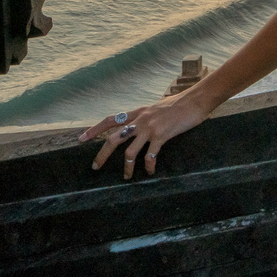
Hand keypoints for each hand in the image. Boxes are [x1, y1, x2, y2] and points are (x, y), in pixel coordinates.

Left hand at [79, 92, 209, 178]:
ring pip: (129, 151)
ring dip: (126, 167)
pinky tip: (150, 171)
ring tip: (127, 177)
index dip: (95, 129)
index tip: (81, 139)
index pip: (111, 119)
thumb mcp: (157, 108)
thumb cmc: (180, 104)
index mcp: (138, 112)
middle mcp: (140, 120)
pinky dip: (148, 166)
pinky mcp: (162, 135)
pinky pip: (150, 155)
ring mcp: (150, 128)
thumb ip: (146, 116)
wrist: (195, 100)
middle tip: (95, 167)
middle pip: (113, 138)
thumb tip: (139, 125)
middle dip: (102, 155)